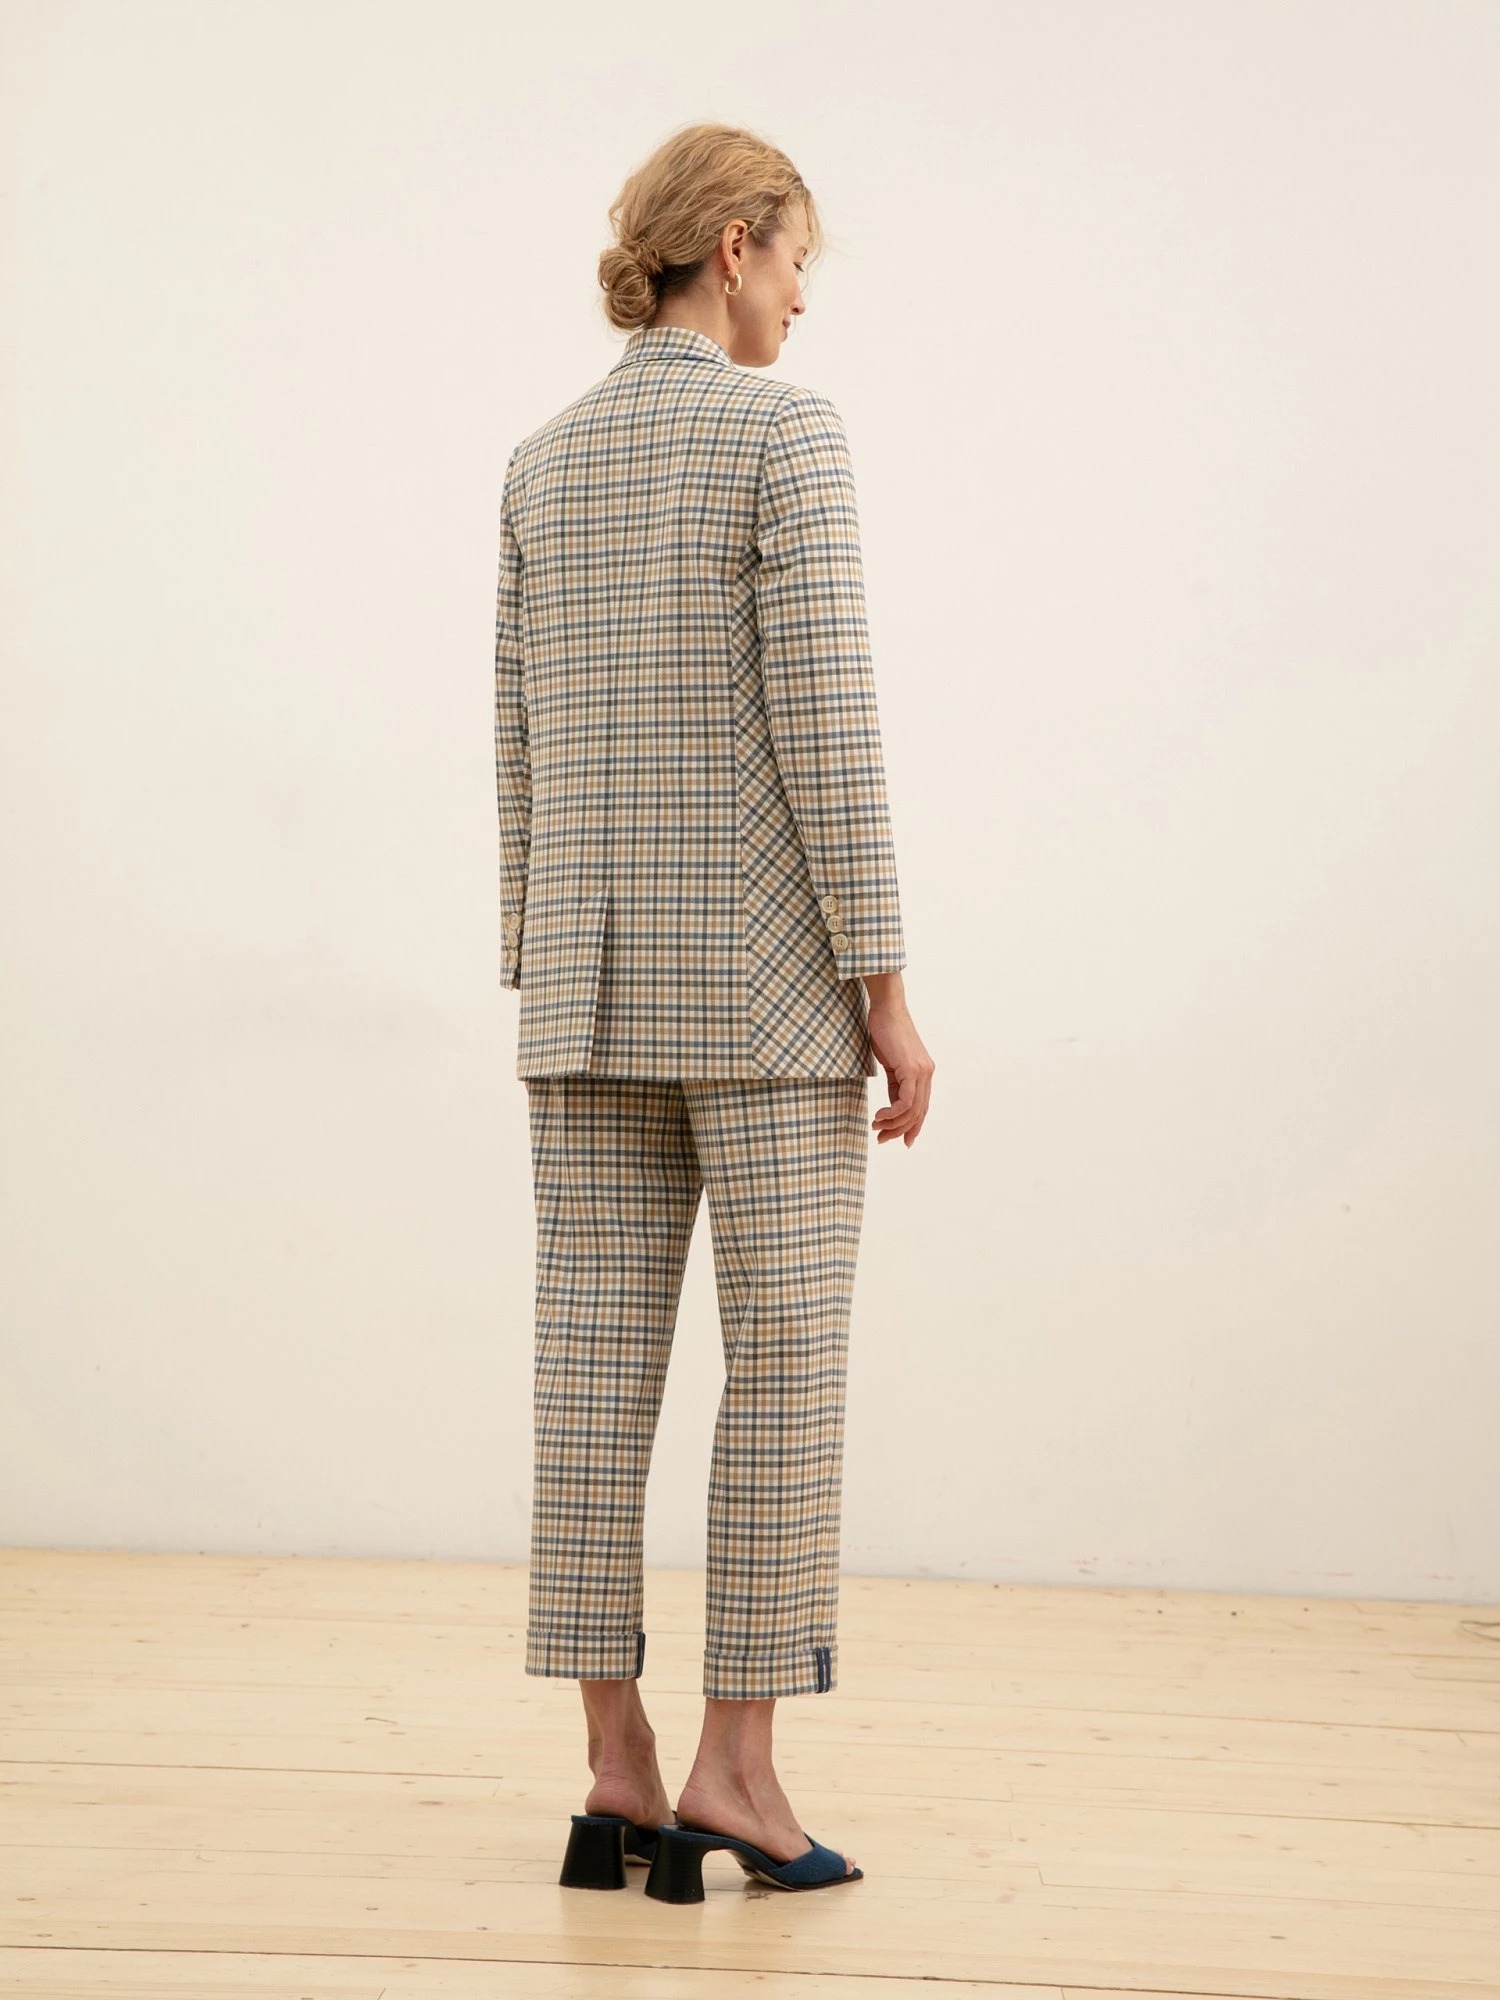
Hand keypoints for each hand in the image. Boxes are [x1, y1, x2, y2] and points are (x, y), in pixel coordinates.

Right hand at [862, 974, 933, 1146]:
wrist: (886, 1008)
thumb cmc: (884, 1031)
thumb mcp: (891, 1063)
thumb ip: (896, 1083)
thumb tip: (893, 1105)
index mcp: (923, 1072)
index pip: (922, 1107)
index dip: (913, 1126)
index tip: (900, 1139)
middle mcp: (927, 1073)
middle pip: (918, 1113)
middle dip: (900, 1130)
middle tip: (882, 1138)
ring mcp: (921, 1071)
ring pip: (912, 1110)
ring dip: (893, 1124)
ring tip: (876, 1127)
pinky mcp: (911, 1069)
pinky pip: (906, 1101)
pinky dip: (892, 1113)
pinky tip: (879, 1116)